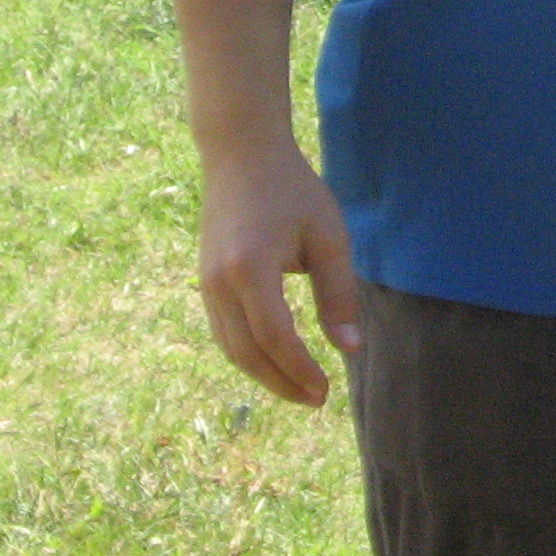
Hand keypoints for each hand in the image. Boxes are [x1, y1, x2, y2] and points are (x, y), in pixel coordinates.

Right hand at [194, 136, 361, 403]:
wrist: (241, 154)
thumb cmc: (293, 190)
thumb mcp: (327, 236)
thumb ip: (338, 293)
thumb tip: (350, 349)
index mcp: (250, 268)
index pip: (275, 337)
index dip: (299, 369)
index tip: (326, 390)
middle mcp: (219, 283)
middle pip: (247, 353)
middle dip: (281, 383)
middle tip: (316, 400)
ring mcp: (206, 284)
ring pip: (231, 348)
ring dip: (264, 374)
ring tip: (300, 388)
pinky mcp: (205, 282)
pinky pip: (225, 332)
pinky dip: (249, 354)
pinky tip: (276, 361)